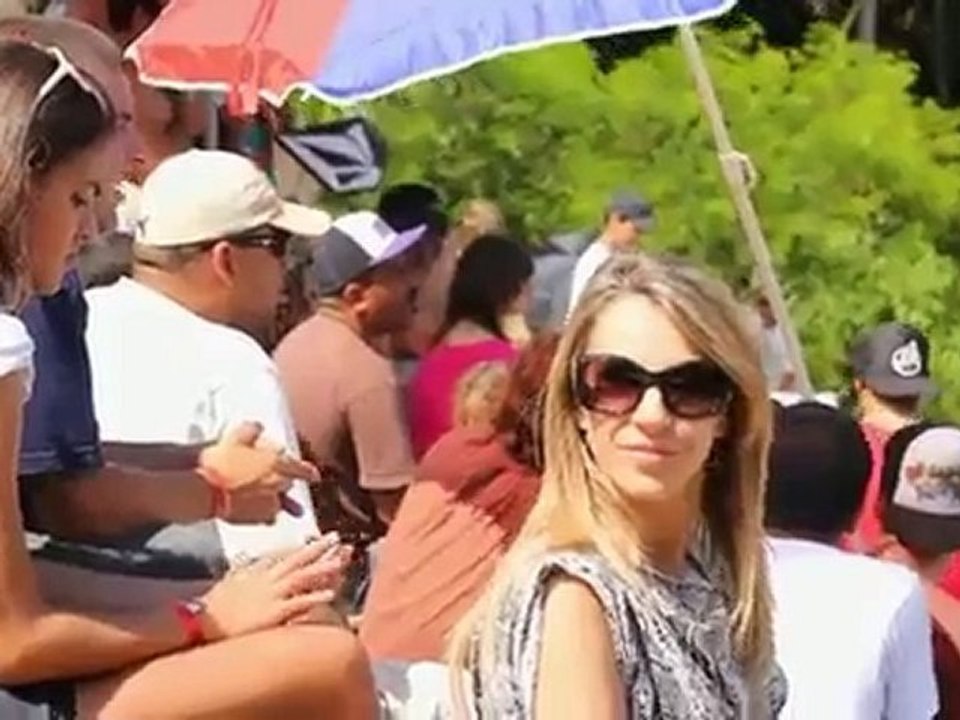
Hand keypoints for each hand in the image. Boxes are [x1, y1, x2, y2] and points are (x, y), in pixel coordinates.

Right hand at [199, 422, 319, 522]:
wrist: (205, 488)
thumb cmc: (220, 461)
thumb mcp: (236, 436)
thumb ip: (251, 430)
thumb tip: (257, 426)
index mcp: (278, 464)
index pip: (303, 469)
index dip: (309, 472)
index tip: (315, 476)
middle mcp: (278, 485)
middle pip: (288, 486)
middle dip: (284, 483)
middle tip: (278, 482)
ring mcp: (268, 504)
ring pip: (278, 503)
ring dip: (274, 500)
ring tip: (268, 500)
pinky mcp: (255, 518)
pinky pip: (266, 517)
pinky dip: (264, 513)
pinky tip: (257, 511)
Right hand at [200, 534, 350, 640]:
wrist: (198, 622)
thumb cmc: (212, 607)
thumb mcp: (229, 582)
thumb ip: (242, 570)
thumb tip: (247, 560)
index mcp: (256, 571)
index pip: (283, 555)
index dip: (302, 548)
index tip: (318, 541)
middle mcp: (266, 579)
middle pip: (296, 560)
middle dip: (317, 548)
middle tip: (336, 537)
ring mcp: (271, 594)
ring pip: (302, 577)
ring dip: (323, 568)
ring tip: (341, 560)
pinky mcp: (273, 613)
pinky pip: (299, 603)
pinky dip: (315, 597)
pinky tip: (332, 594)